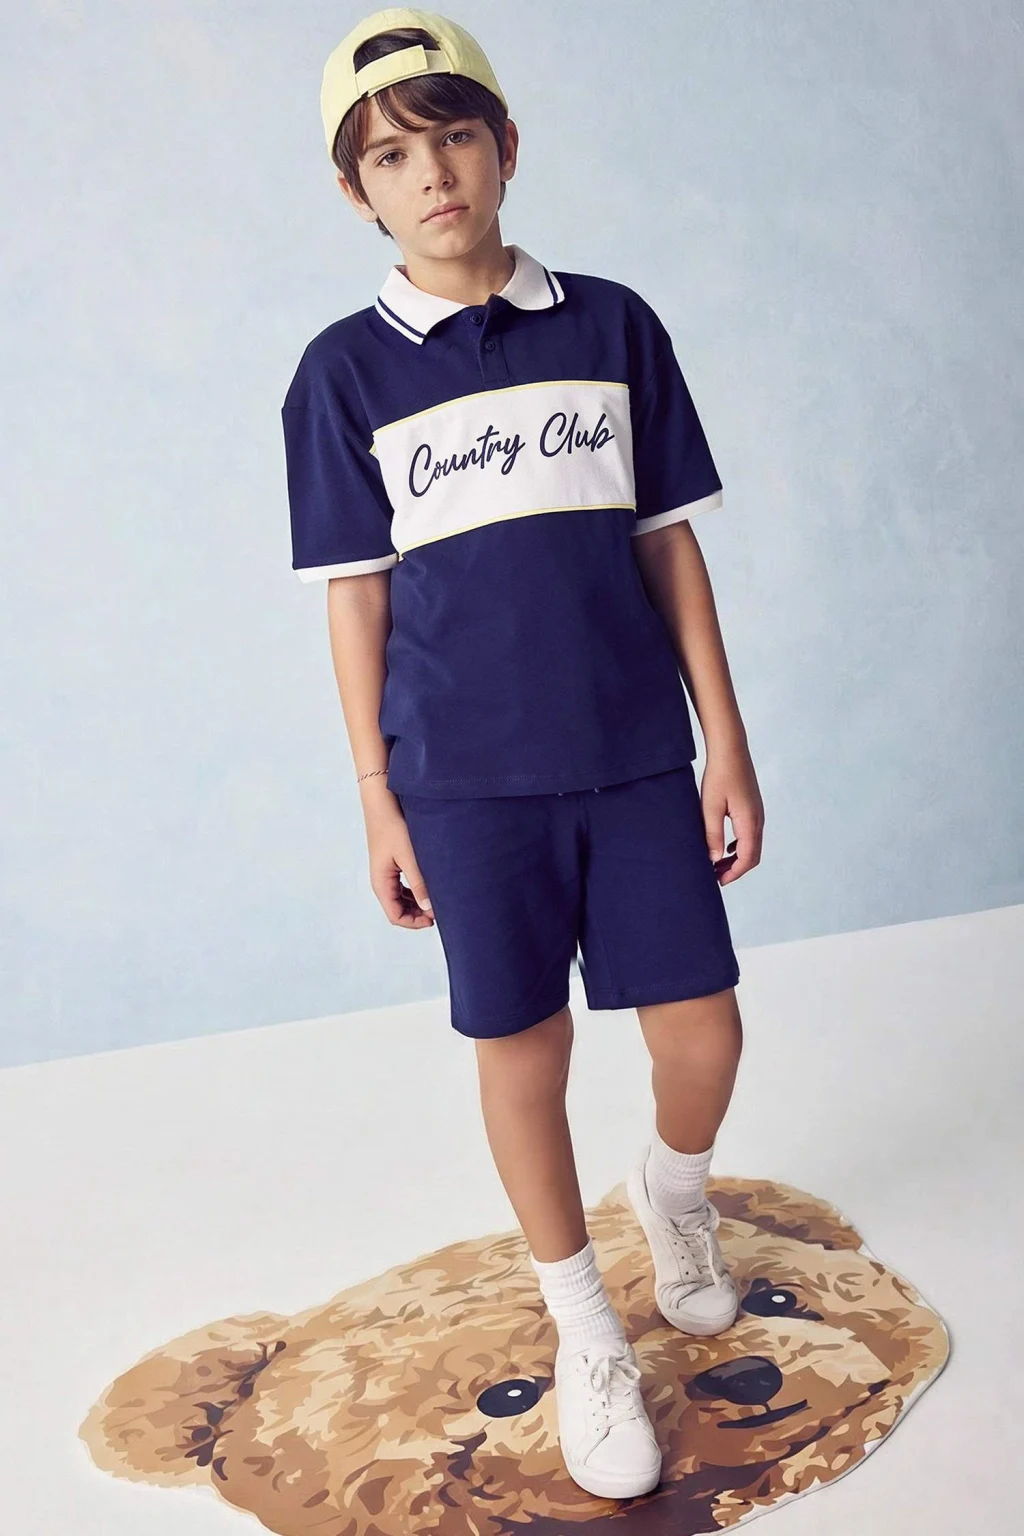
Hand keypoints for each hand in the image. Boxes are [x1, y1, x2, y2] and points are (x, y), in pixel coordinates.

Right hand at [360, 784, 434, 927]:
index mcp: (381, 883)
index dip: (414, 923)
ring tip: (437, 900)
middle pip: (398, 910)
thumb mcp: (409, 857)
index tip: (435, 919)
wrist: (382, 803)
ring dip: (417, 904)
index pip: (395, 916)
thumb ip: (419, 883)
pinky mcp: (391, 865)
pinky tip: (429, 887)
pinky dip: (414, 892)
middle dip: (417, 915)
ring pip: (401, 900)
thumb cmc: (392, 827)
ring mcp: (386, 873)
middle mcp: (381, 882)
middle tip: (440, 911)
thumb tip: (429, 909)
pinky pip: (402, 887)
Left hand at [700, 744, 763, 885]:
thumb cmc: (719, 776)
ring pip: (752, 845)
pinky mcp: (752, 807)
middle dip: (735, 869)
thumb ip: (713, 835)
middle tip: (715, 877)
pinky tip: (725, 847)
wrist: (730, 749)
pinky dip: (739, 846)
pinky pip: (750, 834)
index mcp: (749, 822)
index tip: (717, 881)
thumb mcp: (710, 808)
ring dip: (737, 858)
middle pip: (752, 856)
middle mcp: (758, 820)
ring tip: (717, 864)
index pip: (746, 858)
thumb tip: (715, 860)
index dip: (733, 873)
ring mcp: (757, 813)